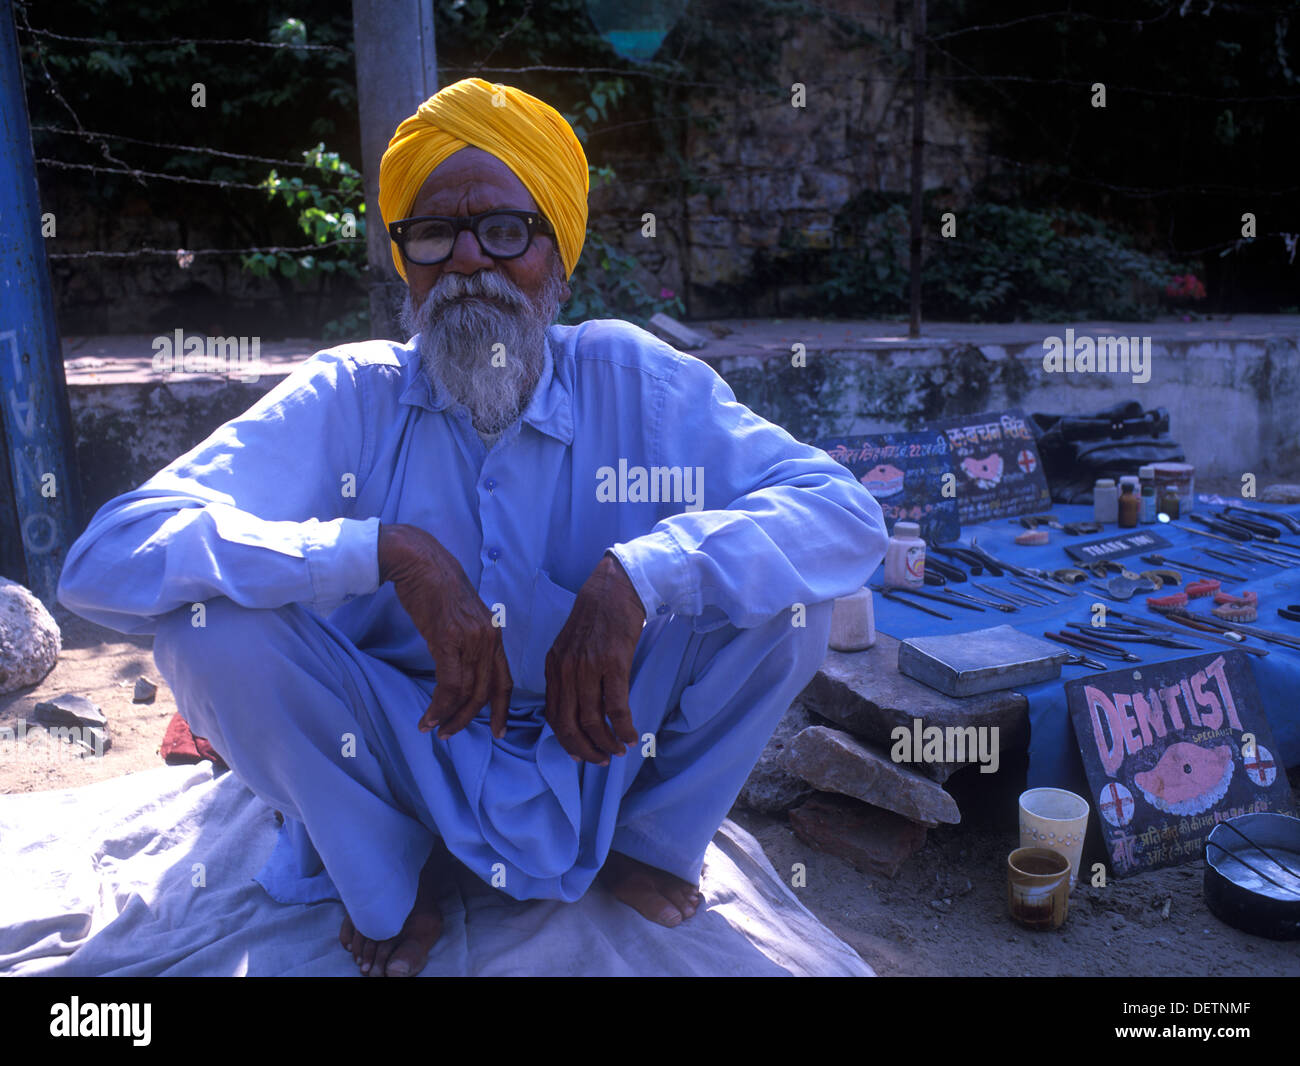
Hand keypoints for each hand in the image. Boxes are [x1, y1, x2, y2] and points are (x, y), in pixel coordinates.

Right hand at [378, 523, 512, 739]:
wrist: (420, 562)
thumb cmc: (436, 588)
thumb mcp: (461, 617)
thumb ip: (467, 642)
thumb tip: (460, 667)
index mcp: (493, 634)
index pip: (504, 680)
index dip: (503, 709)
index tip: (499, 732)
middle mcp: (488, 638)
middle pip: (486, 692)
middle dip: (469, 719)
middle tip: (450, 735)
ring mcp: (470, 639)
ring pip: (467, 691)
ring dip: (450, 716)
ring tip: (434, 729)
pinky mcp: (448, 639)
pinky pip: (449, 683)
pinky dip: (439, 705)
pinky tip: (428, 716)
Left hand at [544, 552, 646, 764]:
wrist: (614, 588)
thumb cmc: (596, 617)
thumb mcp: (571, 646)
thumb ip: (568, 674)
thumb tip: (577, 707)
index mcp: (553, 667)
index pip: (552, 715)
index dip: (565, 741)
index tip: (580, 754)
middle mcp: (565, 670)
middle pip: (568, 724)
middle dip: (583, 749)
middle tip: (599, 761)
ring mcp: (588, 667)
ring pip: (591, 720)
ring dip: (605, 743)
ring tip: (618, 751)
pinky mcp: (613, 663)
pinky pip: (616, 707)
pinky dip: (623, 728)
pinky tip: (631, 737)